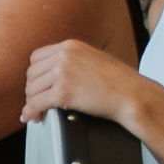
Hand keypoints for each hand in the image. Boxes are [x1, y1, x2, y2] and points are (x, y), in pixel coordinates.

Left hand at [27, 40, 148, 130]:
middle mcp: (64, 56)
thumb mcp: (93, 59)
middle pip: (31, 74)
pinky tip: (32, 118)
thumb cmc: (119, 81)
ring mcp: (62, 73)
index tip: (37, 86)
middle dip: (33, 90)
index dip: (35, 75)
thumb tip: (52, 74)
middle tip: (38, 103)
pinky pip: (36, 103)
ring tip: (38, 112)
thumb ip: (73, 61)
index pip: (36, 58)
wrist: (132, 94)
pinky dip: (31, 112)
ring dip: (32, 102)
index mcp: (70, 46)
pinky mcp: (63, 92)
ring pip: (32, 90)